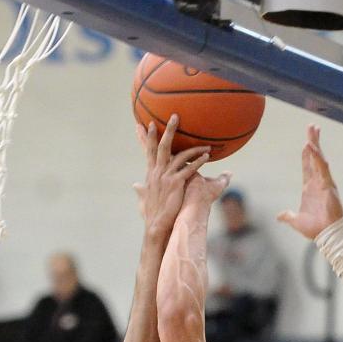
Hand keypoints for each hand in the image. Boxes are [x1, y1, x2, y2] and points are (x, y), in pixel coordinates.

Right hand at [135, 116, 211, 237]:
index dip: (148, 137)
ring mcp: (166, 177)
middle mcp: (157, 172)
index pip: (148, 151)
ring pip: (180, 156)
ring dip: (194, 148)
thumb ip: (140, 190)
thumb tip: (135, 186)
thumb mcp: (143, 199)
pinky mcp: (176, 184)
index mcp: (151, 174)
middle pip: (163, 146)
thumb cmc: (151, 214)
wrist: (156, 225)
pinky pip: (189, 169)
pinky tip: (207, 156)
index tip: (148, 123)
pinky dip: (198, 161)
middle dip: (169, 130)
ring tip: (206, 144)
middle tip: (175, 116)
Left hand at [277, 124, 342, 239]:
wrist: (326, 235)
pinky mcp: (328, 185)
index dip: (307, 154)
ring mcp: (324, 182)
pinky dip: (316, 157)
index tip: (307, 142)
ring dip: (315, 144)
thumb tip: (280, 216)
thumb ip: (288, 216)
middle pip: (315, 157)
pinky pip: (321, 168)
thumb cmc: (315, 228)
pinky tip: (311, 147)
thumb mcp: (296, 220)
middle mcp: (317, 182)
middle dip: (313, 141)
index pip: (307, 166)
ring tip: (313, 130)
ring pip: (319, 159)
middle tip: (312, 127)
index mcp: (309, 188)